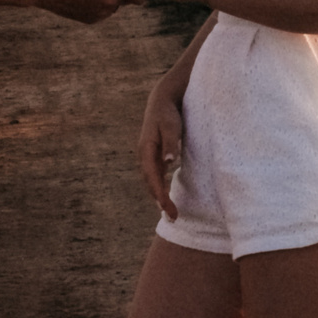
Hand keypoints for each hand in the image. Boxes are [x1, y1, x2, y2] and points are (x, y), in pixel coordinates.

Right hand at [138, 83, 185, 218]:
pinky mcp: (154, 155)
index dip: (159, 194)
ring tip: (170, 213)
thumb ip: (170, 143)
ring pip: (151, 181)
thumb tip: (168, 162)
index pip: (152, 177)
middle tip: (173, 217)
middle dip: (159, 200)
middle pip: (150, 183)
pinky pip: (155, 176)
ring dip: (159, 197)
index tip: (167, 208)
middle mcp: (144, 155)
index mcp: (146, 149)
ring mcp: (147, 156)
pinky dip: (160, 188)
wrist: (162, 99)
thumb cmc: (168, 112)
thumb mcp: (171, 125)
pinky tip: (166, 197)